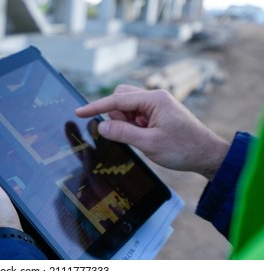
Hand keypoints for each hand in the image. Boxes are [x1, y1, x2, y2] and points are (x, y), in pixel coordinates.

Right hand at [76, 85, 229, 179]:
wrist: (208, 155)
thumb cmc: (183, 149)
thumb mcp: (149, 144)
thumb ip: (123, 134)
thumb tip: (101, 127)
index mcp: (154, 99)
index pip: (117, 100)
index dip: (96, 107)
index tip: (79, 112)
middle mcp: (155, 98)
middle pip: (121, 98)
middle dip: (116, 116)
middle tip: (129, 134)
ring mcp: (156, 105)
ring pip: (127, 108)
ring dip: (126, 123)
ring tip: (142, 138)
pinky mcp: (157, 114)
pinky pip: (136, 116)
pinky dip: (133, 126)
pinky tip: (145, 137)